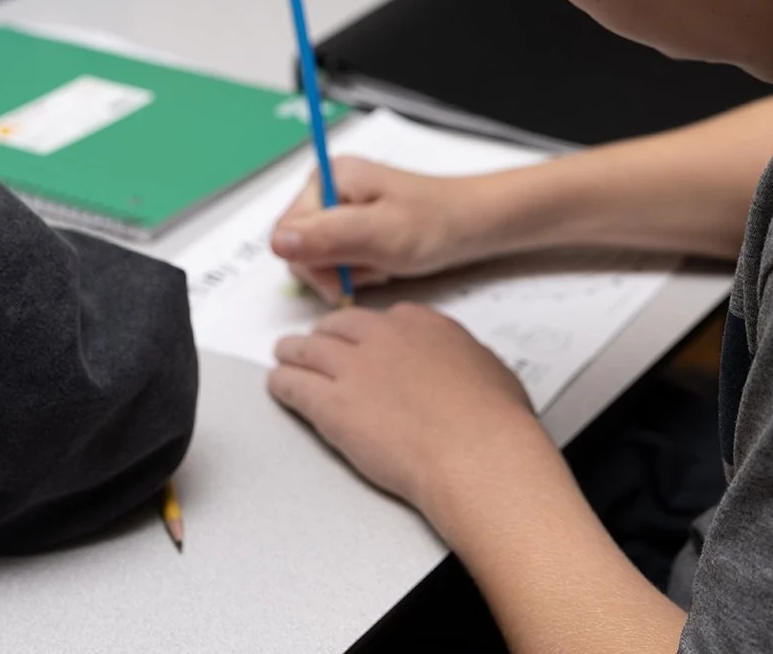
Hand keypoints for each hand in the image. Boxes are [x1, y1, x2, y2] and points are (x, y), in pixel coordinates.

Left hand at [268, 303, 543, 510]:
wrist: (477, 454)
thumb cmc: (494, 423)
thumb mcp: (490, 371)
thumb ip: (463, 359)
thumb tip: (462, 368)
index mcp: (422, 324)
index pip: (381, 318)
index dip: (365, 332)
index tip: (361, 340)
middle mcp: (383, 337)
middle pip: (338, 326)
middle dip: (323, 336)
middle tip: (313, 344)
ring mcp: (354, 368)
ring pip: (308, 349)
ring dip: (292, 353)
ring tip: (284, 357)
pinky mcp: (331, 403)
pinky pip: (294, 385)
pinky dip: (282, 384)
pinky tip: (278, 385)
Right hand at [270, 157, 499, 301]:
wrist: (475, 224)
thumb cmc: (434, 224)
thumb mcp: (379, 234)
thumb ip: (327, 238)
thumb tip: (277, 243)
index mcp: (328, 178)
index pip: (286, 232)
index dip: (311, 262)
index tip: (345, 277)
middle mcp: (328, 187)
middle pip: (300, 245)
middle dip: (332, 268)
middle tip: (372, 270)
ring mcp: (341, 205)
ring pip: (319, 255)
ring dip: (348, 271)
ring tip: (383, 265)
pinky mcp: (355, 223)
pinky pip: (339, 256)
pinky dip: (359, 268)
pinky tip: (383, 264)